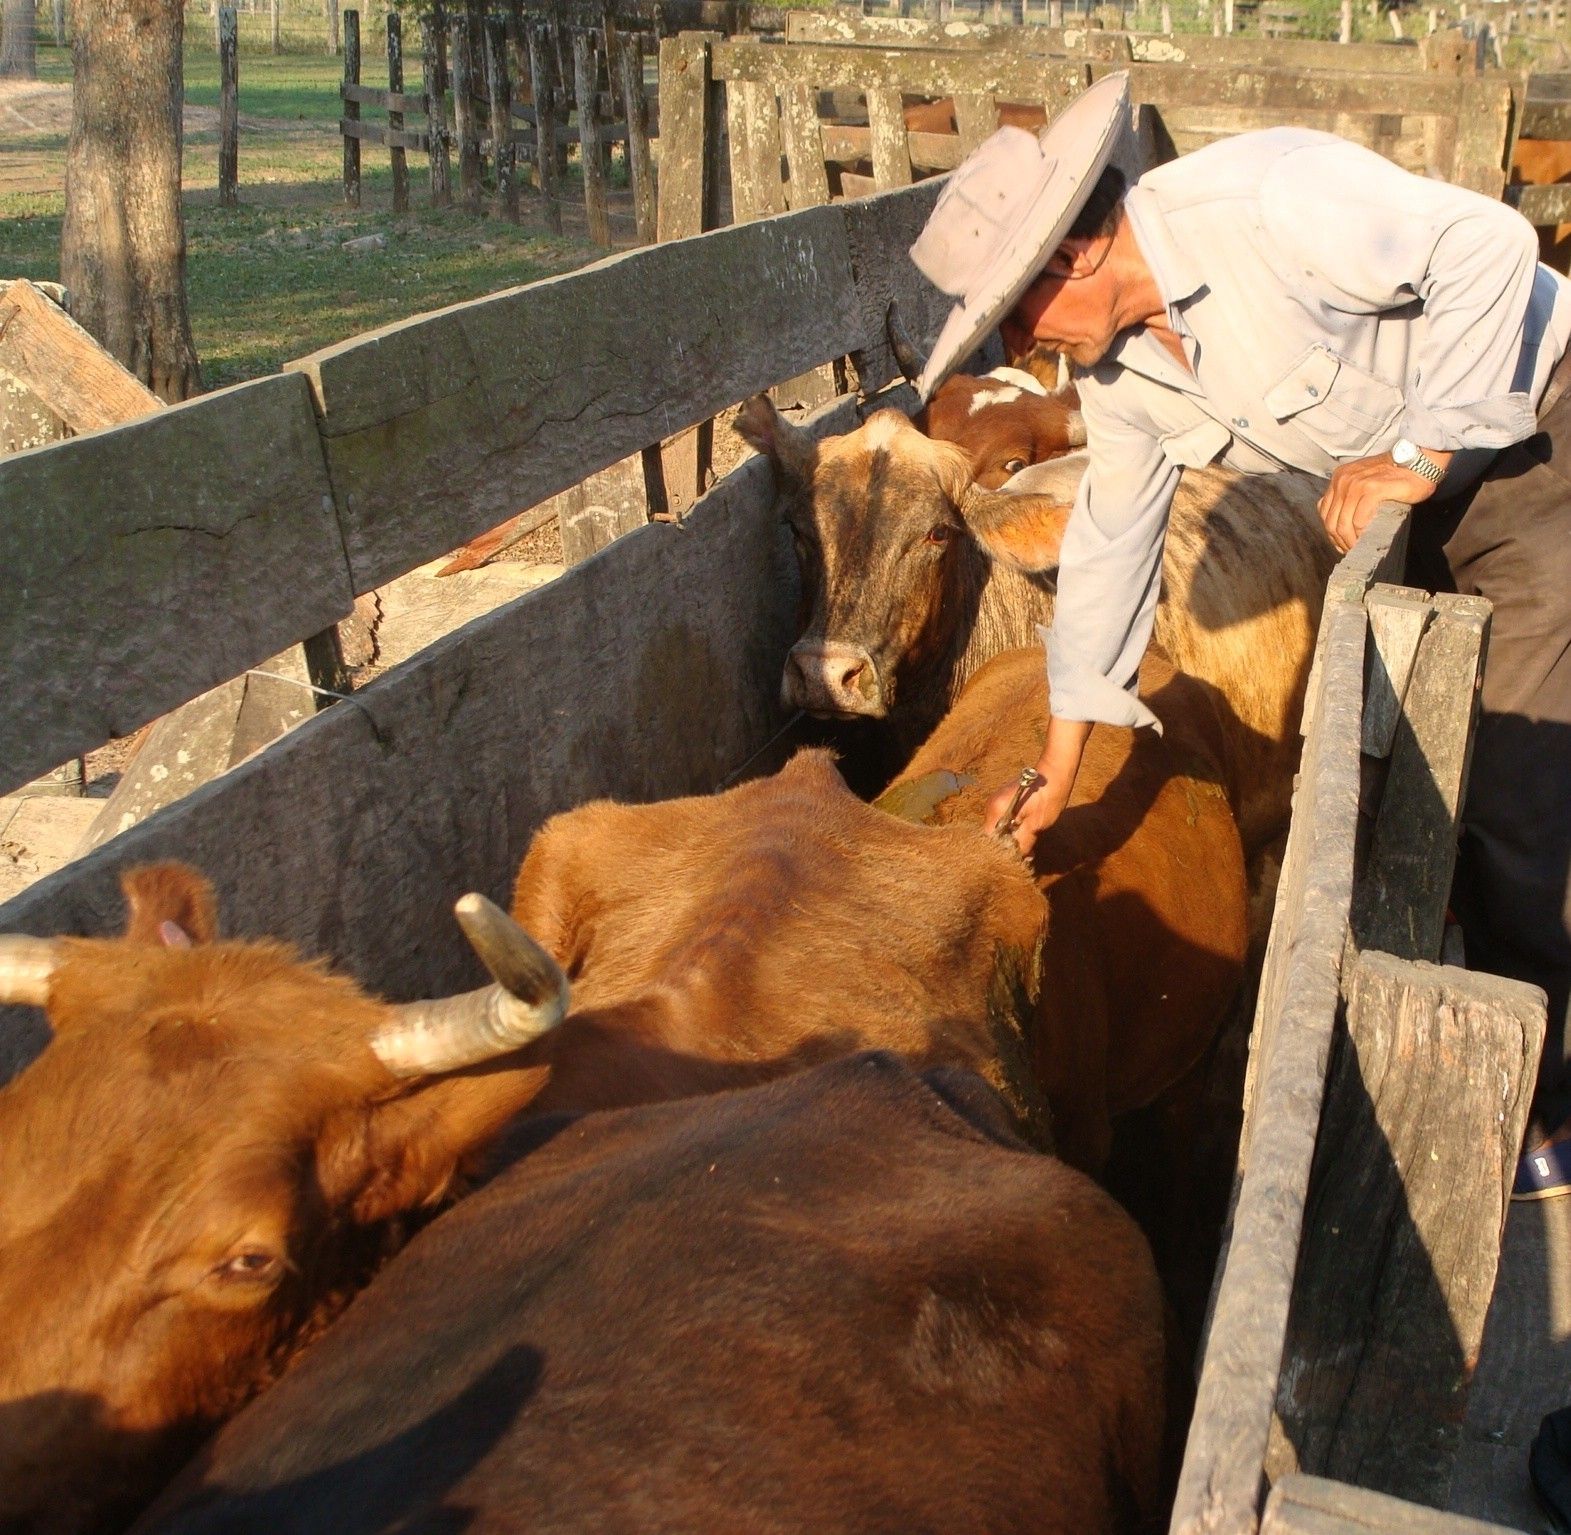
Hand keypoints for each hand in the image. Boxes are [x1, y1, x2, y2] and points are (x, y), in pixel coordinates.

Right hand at [984, 767, 1071, 859]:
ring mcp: (998, 802)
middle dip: (1006, 847)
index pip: (990, 839)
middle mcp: (992, 805)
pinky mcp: (1005, 801)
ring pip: (1000, 827)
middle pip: (993, 833)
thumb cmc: (1047, 797)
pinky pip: (1005, 819)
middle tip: (1023, 857)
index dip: (1000, 851)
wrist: (1055, 772)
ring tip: (1028, 850)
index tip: (1013, 860)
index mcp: (996, 810)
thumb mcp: (1036, 825)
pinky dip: (1014, 829)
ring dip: (1012, 839)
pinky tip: (1027, 836)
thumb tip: (1016, 859)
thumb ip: (1022, 843)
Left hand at [1317, 448, 1450, 554]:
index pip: (1324, 512)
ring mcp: (1356, 484)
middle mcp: (1343, 480)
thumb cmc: (1394, 477)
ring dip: (1350, 541)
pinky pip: (1360, 520)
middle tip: (1351, 551)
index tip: (1341, 544)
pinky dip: (1362, 533)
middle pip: (1332, 521)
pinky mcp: (1372, 489)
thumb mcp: (1363, 482)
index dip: (1331, 533)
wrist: (1419, 464)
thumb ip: (1349, 498)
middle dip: (1340, 541)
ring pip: (1343, 523)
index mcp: (1338, 479)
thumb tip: (1339, 525)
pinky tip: (1368, 539)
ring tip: (1359, 548)